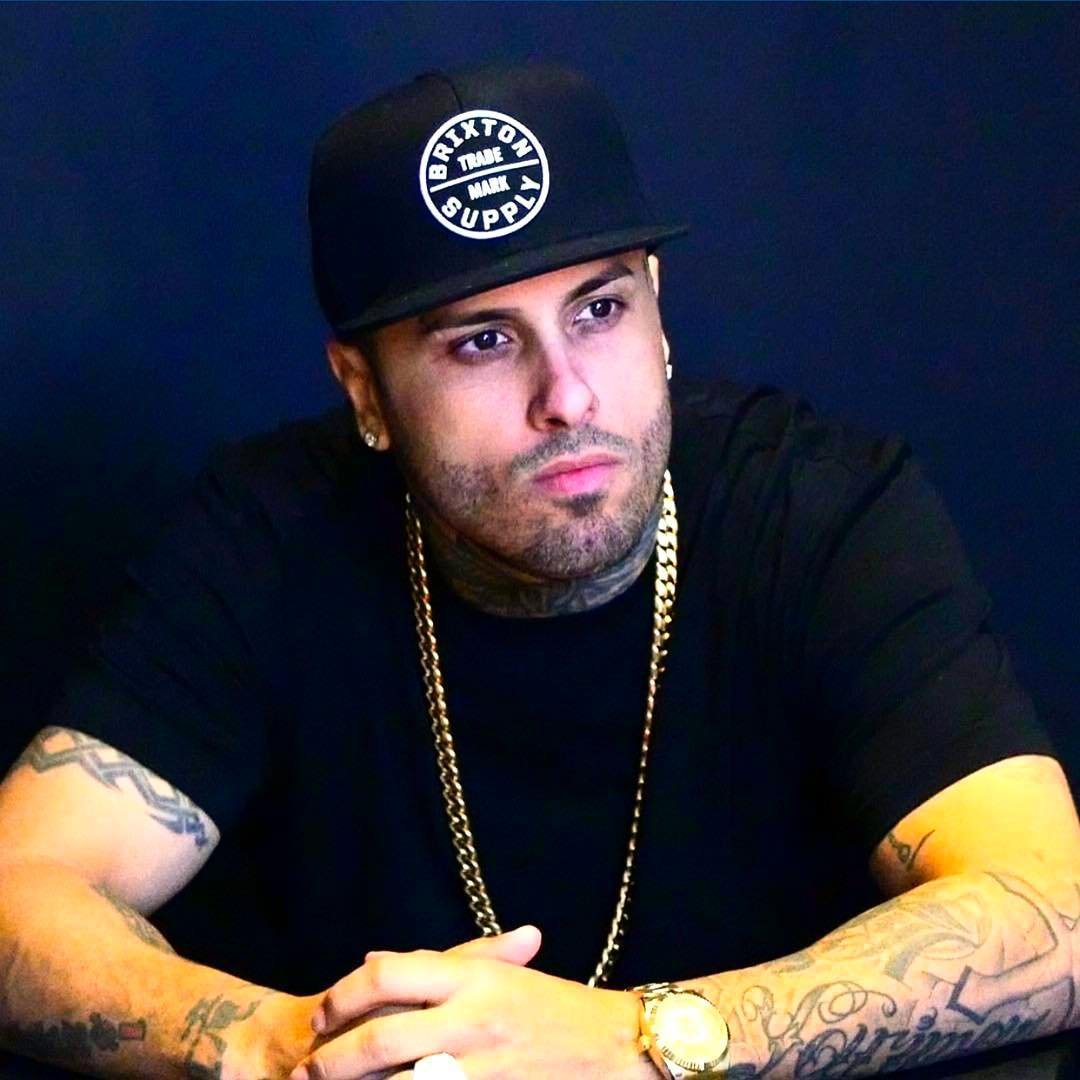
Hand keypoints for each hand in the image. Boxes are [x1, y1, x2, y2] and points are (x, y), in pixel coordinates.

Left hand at [288, 926, 653, 1079]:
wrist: (616, 1048)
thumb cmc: (557, 1008)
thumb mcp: (501, 974)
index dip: (345, 994)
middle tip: (307, 1074)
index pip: (388, 973)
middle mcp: (470, 1019)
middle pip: (378, 1039)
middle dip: (332, 1061)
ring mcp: (479, 1067)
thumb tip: (372, 959)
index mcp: (471, 978)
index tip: (323, 1014)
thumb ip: (440, 964)